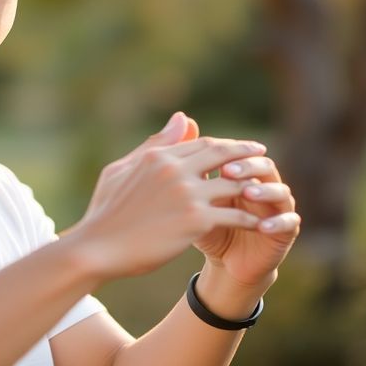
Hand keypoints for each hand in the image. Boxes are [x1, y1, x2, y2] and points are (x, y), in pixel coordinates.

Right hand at [68, 113, 270, 282]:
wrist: (98, 247)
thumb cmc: (105, 211)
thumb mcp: (122, 170)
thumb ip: (155, 145)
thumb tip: (183, 118)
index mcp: (158, 157)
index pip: (202, 142)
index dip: (226, 145)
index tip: (241, 148)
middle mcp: (175, 169)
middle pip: (222, 154)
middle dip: (247, 154)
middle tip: (264, 157)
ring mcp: (187, 194)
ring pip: (234, 183)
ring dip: (254, 185)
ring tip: (268, 191)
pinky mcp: (196, 221)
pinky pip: (235, 215)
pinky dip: (251, 218)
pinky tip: (260, 223)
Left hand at [193, 151, 299, 287]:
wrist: (223, 260)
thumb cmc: (204, 225)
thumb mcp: (191, 199)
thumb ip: (186, 169)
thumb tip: (178, 128)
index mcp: (242, 174)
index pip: (239, 153)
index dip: (226, 152)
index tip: (207, 155)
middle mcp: (264, 185)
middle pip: (264, 165)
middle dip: (247, 166)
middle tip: (228, 171)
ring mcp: (278, 207)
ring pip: (281, 191)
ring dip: (265, 191)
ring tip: (247, 194)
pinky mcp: (287, 230)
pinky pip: (290, 222)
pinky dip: (278, 222)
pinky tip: (262, 225)